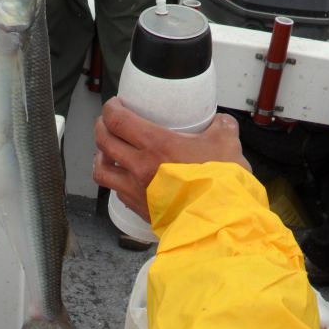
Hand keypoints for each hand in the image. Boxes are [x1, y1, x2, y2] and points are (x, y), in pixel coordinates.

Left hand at [93, 97, 250, 220]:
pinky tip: (126, 178)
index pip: (117, 120)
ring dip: (100, 156)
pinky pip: (116, 191)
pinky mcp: (139, 208)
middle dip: (102, 126)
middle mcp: (139, 166)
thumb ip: (222, 126)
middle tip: (109, 122)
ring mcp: (136, 190)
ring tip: (108, 151)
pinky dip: (116, 181)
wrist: (220, 223)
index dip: (111, 108)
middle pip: (103, 140)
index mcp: (156, 144)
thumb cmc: (221, 185)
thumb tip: (219, 121)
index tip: (116, 104)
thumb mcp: (227, 143)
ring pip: (101, 170)